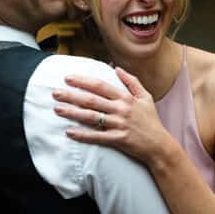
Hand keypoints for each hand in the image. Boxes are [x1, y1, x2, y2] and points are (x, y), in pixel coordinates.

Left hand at [52, 67, 173, 167]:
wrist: (159, 145)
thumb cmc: (151, 121)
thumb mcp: (146, 97)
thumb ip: (132, 81)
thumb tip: (117, 68)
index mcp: (125, 98)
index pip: (100, 86)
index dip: (83, 81)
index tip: (68, 78)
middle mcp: (121, 109)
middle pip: (91, 100)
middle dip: (72, 95)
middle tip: (55, 93)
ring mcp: (119, 124)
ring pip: (91, 117)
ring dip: (72, 112)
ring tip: (57, 109)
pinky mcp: (118, 139)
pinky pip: (97, 137)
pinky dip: (82, 135)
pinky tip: (69, 132)